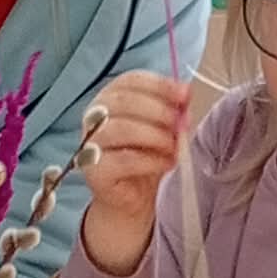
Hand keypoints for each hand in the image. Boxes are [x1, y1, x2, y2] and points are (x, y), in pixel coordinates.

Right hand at [81, 69, 188, 275]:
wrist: (132, 196)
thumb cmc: (145, 155)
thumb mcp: (164, 127)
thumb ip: (173, 108)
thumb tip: (186, 92)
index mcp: (110, 97)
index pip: (131, 81)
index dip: (160, 85)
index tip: (184, 94)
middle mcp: (94, 116)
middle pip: (124, 101)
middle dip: (159, 110)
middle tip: (181, 123)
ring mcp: (90, 143)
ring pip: (122, 129)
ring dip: (156, 136)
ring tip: (174, 146)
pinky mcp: (94, 171)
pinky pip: (124, 160)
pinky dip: (152, 160)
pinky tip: (167, 162)